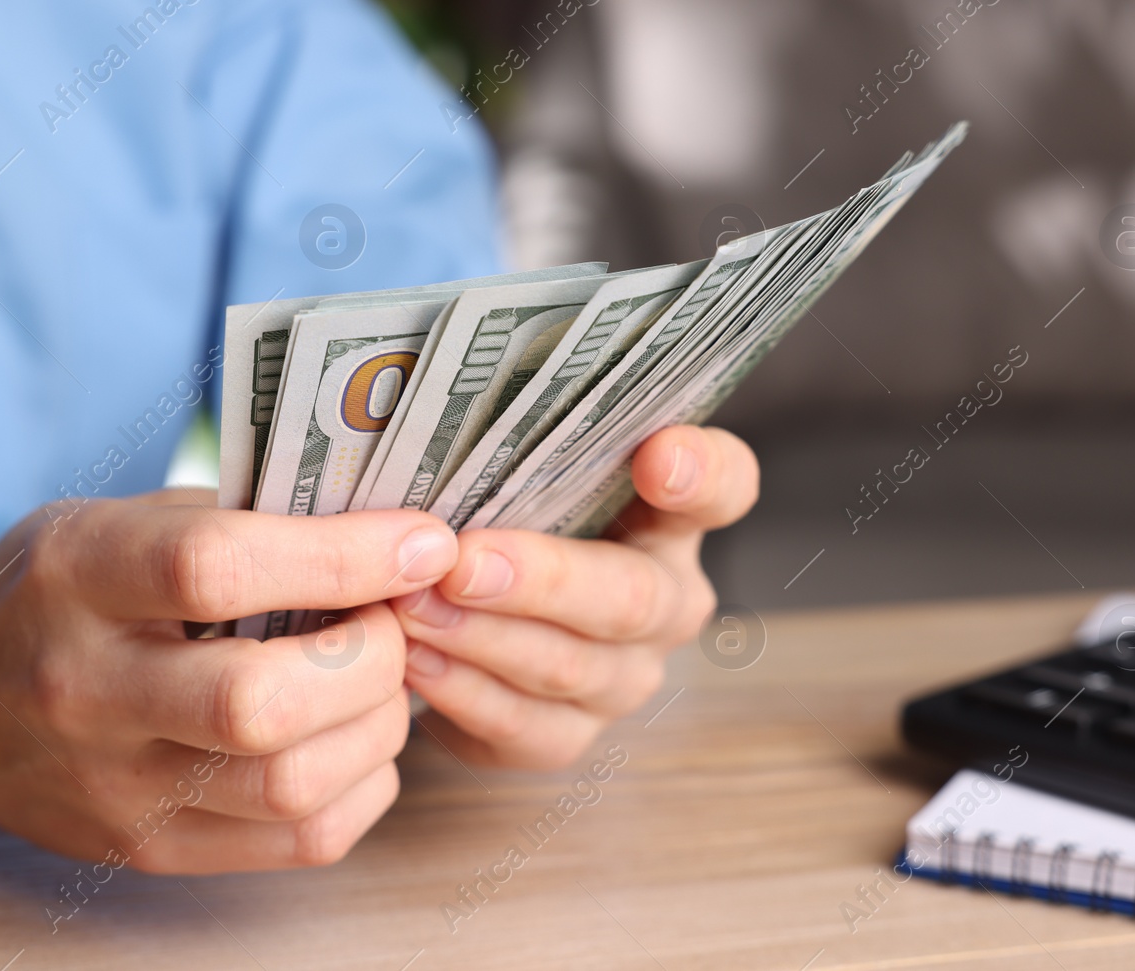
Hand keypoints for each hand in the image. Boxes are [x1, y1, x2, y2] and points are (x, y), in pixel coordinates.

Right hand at [0, 489, 458, 873]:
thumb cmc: (51, 588)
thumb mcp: (117, 518)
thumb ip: (239, 522)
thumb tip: (390, 533)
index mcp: (77, 576)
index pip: (217, 568)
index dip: (342, 554)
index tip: (422, 542)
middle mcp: (86, 690)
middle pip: (262, 702)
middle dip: (373, 656)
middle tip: (394, 622)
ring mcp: (114, 786)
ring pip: (291, 784)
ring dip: (379, 725)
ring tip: (380, 679)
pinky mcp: (147, 848)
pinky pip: (299, 841)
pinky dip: (362, 785)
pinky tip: (354, 737)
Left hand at [395, 425, 758, 768]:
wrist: (462, 601)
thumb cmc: (493, 510)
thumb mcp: (517, 463)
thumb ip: (522, 436)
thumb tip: (462, 399)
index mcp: (673, 514)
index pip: (723, 484)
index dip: (699, 472)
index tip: (658, 455)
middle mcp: (668, 601)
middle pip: (631, 597)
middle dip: (541, 580)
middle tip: (462, 561)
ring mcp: (626, 676)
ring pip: (571, 669)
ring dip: (483, 638)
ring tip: (410, 606)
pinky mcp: (569, 734)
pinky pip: (528, 729)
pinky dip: (465, 696)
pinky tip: (412, 661)